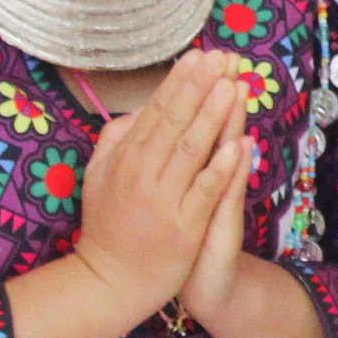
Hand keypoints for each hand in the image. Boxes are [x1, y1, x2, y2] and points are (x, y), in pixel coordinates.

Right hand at [68, 50, 251, 320]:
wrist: (110, 281)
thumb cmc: (110, 224)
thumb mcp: (100, 176)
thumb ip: (115, 140)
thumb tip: (136, 109)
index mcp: (124, 158)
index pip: (155, 112)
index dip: (178, 83)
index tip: (197, 56)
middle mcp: (141, 173)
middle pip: (174, 123)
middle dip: (198, 88)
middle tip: (220, 58)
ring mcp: (163, 199)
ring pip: (191, 150)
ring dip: (212, 116)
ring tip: (231, 86)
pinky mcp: (183, 226)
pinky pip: (204, 191)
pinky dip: (220, 167)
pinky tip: (237, 143)